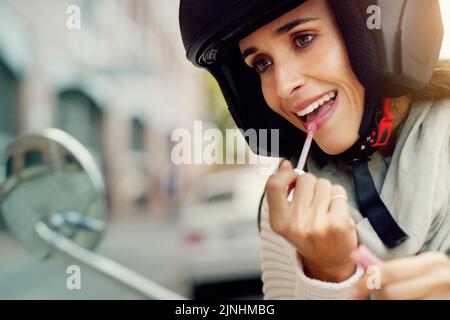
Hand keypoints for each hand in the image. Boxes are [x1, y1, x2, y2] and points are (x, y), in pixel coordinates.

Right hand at [266, 159, 357, 281]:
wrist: (329, 262)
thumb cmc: (307, 235)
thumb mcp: (287, 217)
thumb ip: (283, 190)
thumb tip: (285, 164)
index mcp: (279, 221)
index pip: (274, 185)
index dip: (285, 175)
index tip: (292, 178)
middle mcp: (296, 224)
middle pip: (305, 179)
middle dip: (310, 184)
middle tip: (313, 201)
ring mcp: (317, 224)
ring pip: (323, 183)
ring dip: (326, 190)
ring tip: (324, 207)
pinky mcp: (338, 223)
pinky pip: (338, 191)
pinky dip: (339, 197)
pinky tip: (335, 211)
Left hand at [351, 251, 449, 299]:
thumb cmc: (432, 281)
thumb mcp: (415, 269)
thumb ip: (389, 267)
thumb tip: (354, 256)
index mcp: (432, 261)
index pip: (390, 271)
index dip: (367, 282)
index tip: (353, 291)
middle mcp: (441, 278)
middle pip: (392, 293)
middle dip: (377, 297)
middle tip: (372, 299)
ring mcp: (445, 297)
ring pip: (399, 304)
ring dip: (388, 304)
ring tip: (392, 301)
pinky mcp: (444, 307)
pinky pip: (412, 310)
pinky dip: (401, 308)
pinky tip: (404, 304)